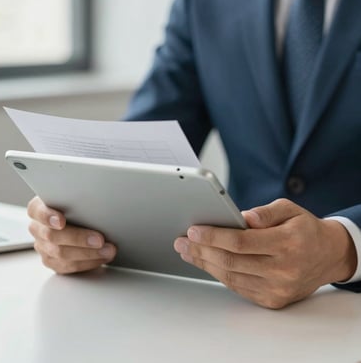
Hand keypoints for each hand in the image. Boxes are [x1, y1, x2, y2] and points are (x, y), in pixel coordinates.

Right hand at [27, 196, 116, 273]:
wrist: (76, 216)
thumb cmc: (75, 204)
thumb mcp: (74, 196)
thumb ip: (78, 198)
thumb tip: (98, 199)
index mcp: (38, 208)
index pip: (37, 211)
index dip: (48, 217)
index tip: (61, 221)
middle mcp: (37, 228)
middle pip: (52, 236)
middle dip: (79, 238)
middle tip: (100, 239)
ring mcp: (42, 246)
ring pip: (61, 254)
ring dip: (88, 253)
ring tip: (108, 250)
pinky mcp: (52, 261)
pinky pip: (68, 266)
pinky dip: (88, 262)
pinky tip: (102, 257)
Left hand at [174, 198, 356, 308]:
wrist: (328, 255)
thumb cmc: (304, 229)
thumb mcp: (289, 209)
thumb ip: (265, 212)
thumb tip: (241, 217)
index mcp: (287, 243)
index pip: (241, 242)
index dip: (213, 236)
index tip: (193, 230)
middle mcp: (283, 270)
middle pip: (232, 261)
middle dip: (201, 251)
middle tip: (182, 241)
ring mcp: (278, 288)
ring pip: (232, 277)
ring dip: (205, 264)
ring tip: (188, 251)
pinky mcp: (273, 300)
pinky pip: (239, 288)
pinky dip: (219, 275)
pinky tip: (207, 263)